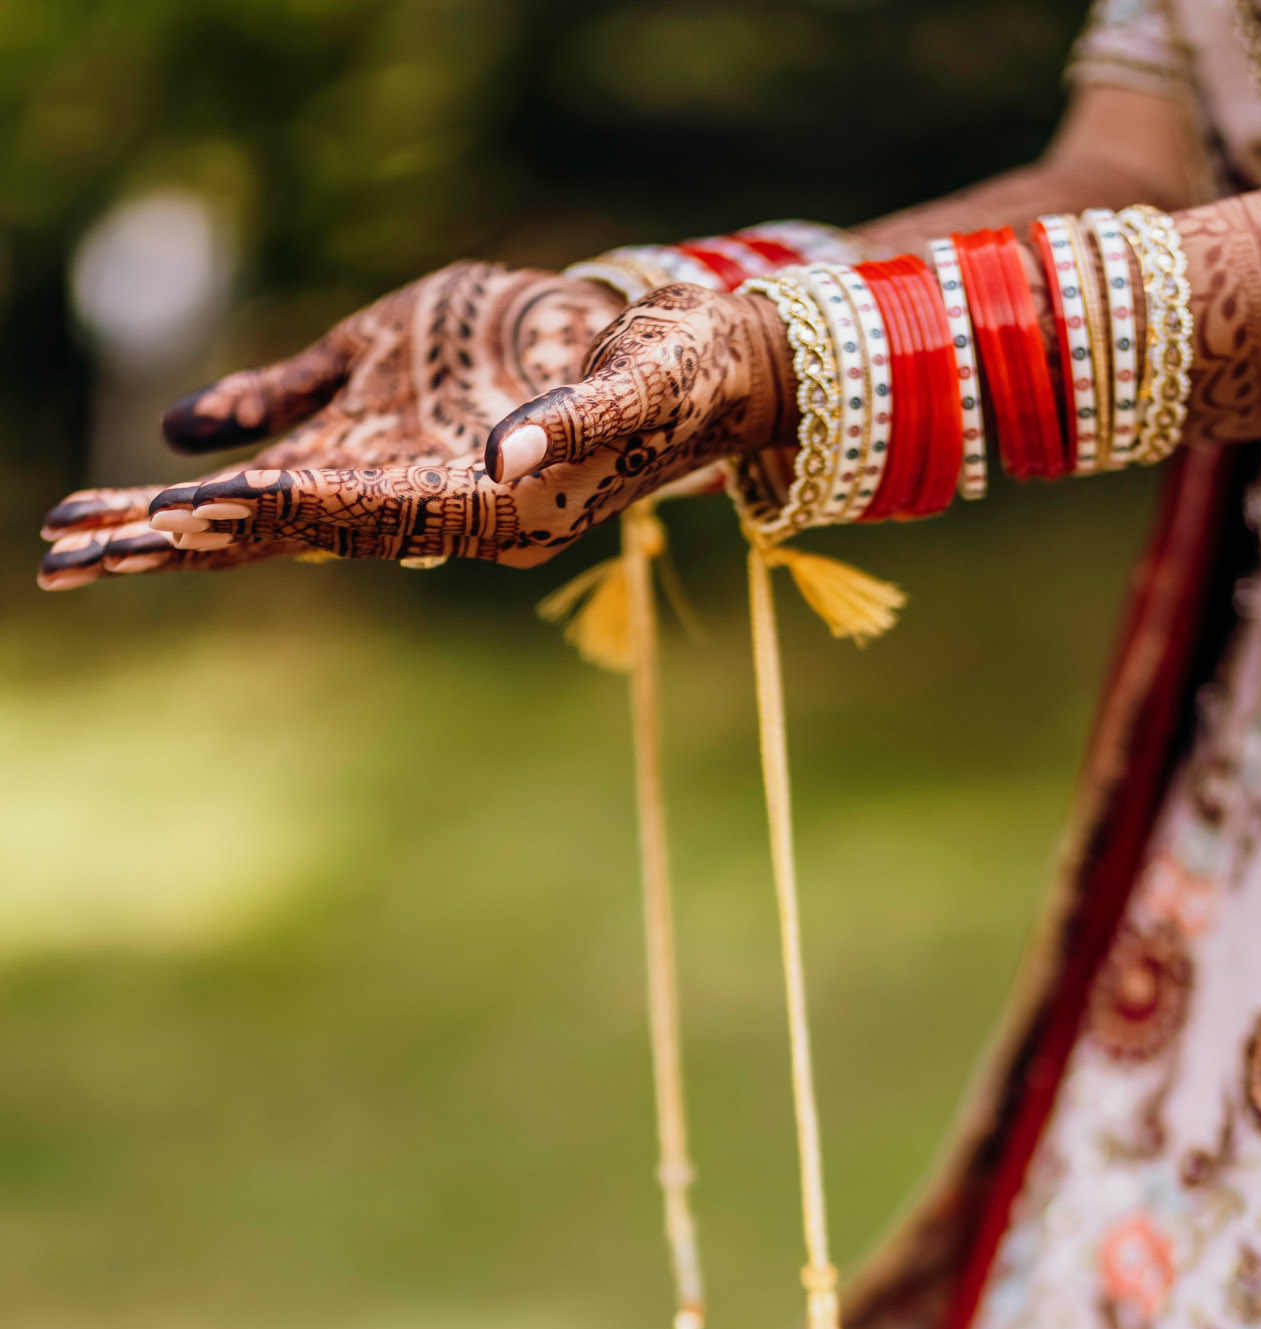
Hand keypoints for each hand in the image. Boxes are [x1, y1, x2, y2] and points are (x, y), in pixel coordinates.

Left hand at [128, 283, 794, 573]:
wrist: (701, 360)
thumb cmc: (683, 367)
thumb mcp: (638, 381)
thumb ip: (578, 417)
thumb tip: (510, 451)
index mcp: (497, 505)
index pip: (367, 513)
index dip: (278, 509)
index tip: (191, 511)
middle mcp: (444, 504)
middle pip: (295, 529)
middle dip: (185, 538)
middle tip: (77, 553)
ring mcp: (420, 471)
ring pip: (282, 502)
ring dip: (182, 516)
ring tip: (81, 535)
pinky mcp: (410, 428)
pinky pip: (309, 445)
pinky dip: (236, 451)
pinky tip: (169, 458)